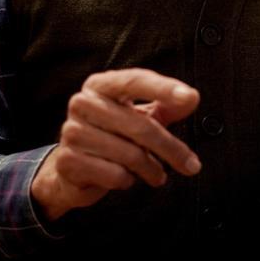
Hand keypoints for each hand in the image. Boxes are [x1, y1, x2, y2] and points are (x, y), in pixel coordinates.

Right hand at [30, 68, 201, 221]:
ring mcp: (72, 132)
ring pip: (130, 154)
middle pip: (140, 125)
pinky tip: (125, 178)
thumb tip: (192, 98)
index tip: (189, 97)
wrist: (72, 170)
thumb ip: (167, 106)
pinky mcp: (67, 161)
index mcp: (101, 85)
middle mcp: (83, 103)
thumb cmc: (113, 136)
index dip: (163, 88)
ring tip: (155, 173)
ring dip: (151, 169)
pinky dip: (127, 180)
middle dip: (171, 149)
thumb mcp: (141, 116)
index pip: (135, 80)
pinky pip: (114, 174)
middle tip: (191, 165)